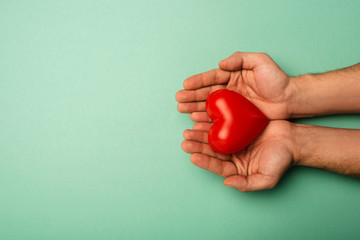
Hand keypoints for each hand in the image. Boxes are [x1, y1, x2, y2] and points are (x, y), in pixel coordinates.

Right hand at [176, 52, 293, 119]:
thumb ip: (241, 58)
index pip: (212, 77)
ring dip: (194, 107)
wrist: (289, 99)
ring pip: (209, 105)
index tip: (186, 85)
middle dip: (192, 95)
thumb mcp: (261, 62)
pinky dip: (206, 118)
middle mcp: (230, 89)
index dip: (199, 81)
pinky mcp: (236, 117)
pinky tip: (195, 120)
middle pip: (207, 92)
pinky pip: (218, 117)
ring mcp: (232, 104)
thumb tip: (221, 64)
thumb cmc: (277, 80)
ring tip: (181, 109)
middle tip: (178, 99)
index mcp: (233, 75)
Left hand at [181, 120, 294, 191]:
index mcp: (236, 169)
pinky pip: (223, 124)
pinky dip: (213, 121)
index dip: (205, 162)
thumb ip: (247, 184)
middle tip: (185, 139)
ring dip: (201, 133)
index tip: (192, 156)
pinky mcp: (238, 127)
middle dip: (198, 145)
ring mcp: (235, 140)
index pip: (217, 166)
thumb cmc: (282, 160)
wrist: (293, 140)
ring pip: (214, 137)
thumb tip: (227, 183)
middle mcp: (233, 155)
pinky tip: (202, 117)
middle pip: (212, 151)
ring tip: (189, 129)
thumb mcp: (267, 178)